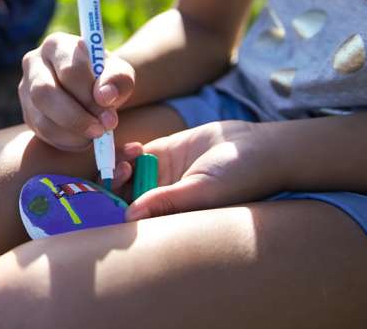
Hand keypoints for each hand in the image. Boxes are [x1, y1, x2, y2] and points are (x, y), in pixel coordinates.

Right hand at [18, 32, 135, 151]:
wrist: (92, 89)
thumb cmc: (106, 78)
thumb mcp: (120, 74)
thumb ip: (118, 80)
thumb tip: (105, 97)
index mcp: (57, 45)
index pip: (69, 70)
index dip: (89, 95)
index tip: (110, 115)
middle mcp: (34, 62)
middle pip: (44, 92)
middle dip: (75, 117)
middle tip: (100, 131)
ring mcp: (26, 89)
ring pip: (40, 117)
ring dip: (71, 133)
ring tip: (95, 135)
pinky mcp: (27, 112)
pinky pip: (41, 133)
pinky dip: (65, 141)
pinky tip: (84, 138)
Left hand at [120, 120, 280, 219]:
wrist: (258, 148)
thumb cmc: (238, 178)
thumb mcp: (202, 191)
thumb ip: (167, 201)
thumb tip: (130, 215)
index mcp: (171, 216)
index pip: (134, 219)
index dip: (116, 211)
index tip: (107, 200)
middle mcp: (163, 198)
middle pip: (124, 196)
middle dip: (113, 188)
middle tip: (119, 174)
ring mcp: (162, 174)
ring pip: (126, 174)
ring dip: (118, 168)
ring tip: (126, 163)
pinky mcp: (165, 152)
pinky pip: (136, 154)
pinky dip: (128, 151)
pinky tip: (135, 149)